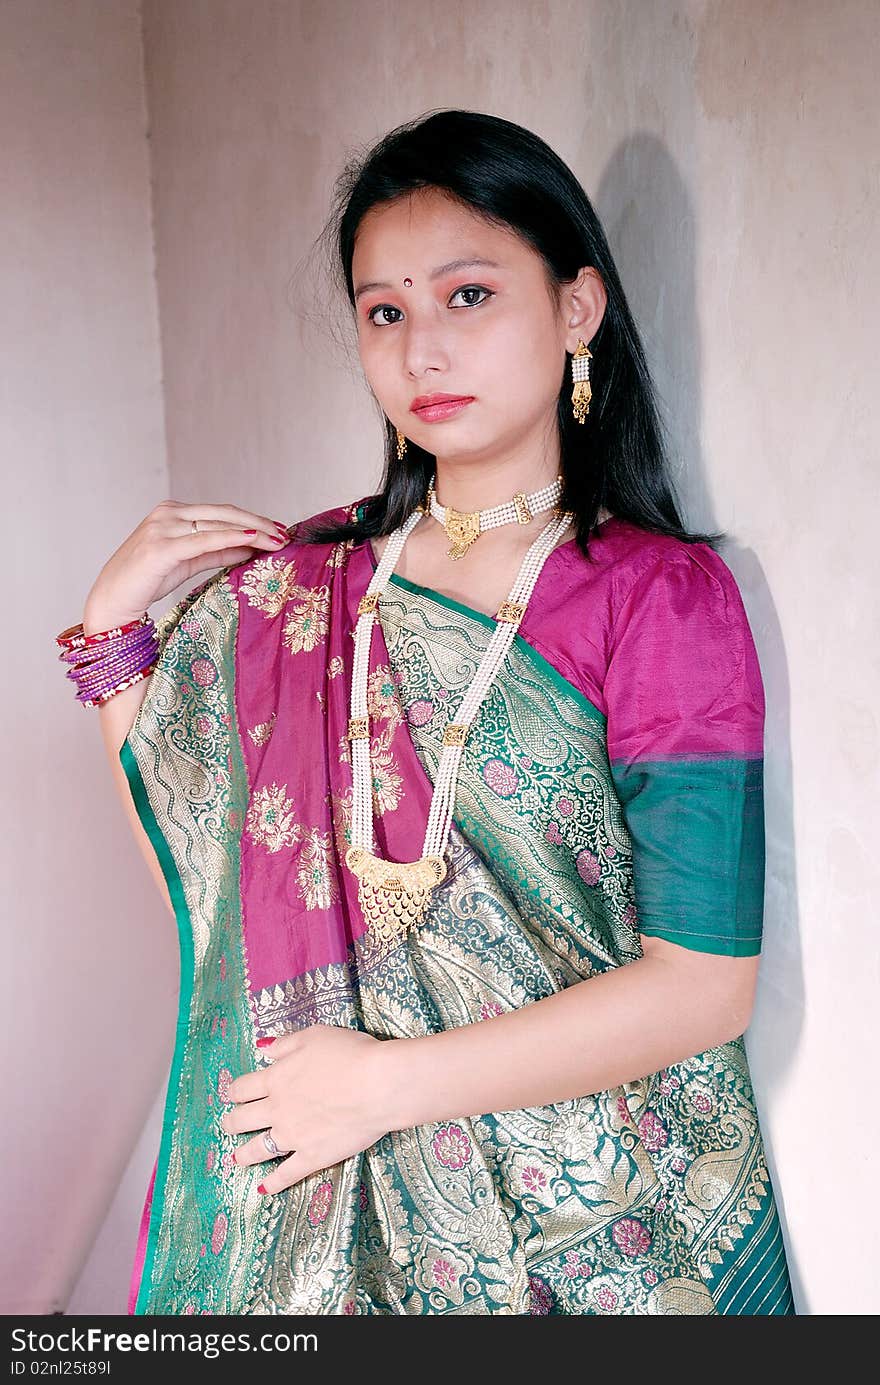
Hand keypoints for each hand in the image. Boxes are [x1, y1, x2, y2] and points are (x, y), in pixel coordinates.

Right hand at [83, 499, 289, 629]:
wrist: (113, 601)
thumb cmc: (148, 580)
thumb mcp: (189, 561)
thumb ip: (217, 551)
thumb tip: (251, 546)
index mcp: (173, 511)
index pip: (221, 512)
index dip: (252, 519)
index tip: (277, 529)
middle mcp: (168, 513)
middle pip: (224, 513)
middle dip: (258, 522)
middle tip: (285, 534)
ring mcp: (163, 526)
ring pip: (218, 523)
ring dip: (253, 530)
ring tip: (277, 540)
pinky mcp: (161, 546)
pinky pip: (204, 540)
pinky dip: (231, 537)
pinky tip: (253, 539)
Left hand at [220, 1026, 392, 1192]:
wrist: (377, 1085)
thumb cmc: (350, 1054)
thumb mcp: (314, 1037)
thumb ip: (285, 1044)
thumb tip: (261, 1048)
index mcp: (277, 1078)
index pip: (244, 1087)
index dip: (235, 1091)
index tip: (232, 1094)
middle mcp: (277, 1109)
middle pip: (243, 1119)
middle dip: (232, 1122)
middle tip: (228, 1125)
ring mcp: (293, 1135)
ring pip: (258, 1149)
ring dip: (243, 1154)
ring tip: (236, 1159)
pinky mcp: (312, 1156)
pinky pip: (287, 1174)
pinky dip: (274, 1183)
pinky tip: (264, 1188)